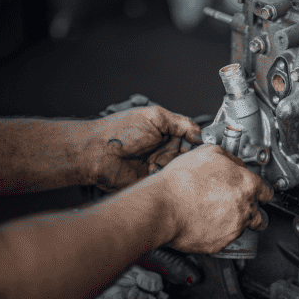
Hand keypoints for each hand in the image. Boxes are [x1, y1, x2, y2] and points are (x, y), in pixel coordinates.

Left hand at [86, 106, 202, 190]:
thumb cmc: (118, 131)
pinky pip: (168, 181)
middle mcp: (163, 148)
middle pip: (188, 155)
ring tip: (167, 162)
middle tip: (185, 154)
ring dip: (178, 167)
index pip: (191, 137)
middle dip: (189, 156)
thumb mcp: (155, 116)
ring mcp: (158, 165)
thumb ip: (181, 123)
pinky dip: (168, 178)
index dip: (198, 141)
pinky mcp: (151, 180)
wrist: (97, 153)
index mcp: (165, 131)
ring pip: (180, 169)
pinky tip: (160, 171)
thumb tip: (201, 133)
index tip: (202, 145)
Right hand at [151, 143, 273, 253]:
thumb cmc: (182, 180)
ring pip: (241, 228)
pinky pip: (223, 240)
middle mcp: (245, 209)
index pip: (266, 191)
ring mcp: (233, 228)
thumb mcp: (210, 153)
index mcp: (246, 185)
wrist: (164, 206)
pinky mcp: (220, 244)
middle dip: (251, 211)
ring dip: (233, 223)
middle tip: (238, 207)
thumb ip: (230, 159)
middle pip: (258, 214)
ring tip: (216, 216)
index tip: (259, 194)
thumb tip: (236, 164)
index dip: (261, 192)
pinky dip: (216, 234)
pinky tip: (204, 224)